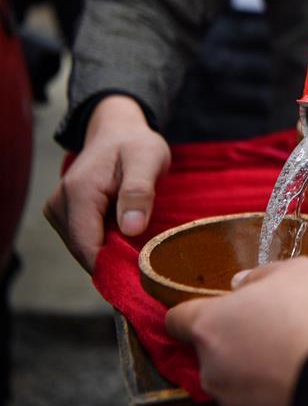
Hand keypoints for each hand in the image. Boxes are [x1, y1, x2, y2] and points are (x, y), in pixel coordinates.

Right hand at [44, 95, 169, 271]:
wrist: (118, 131)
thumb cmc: (136, 144)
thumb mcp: (148, 160)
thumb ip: (139, 192)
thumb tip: (131, 229)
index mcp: (78, 192)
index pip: (88, 246)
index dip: (114, 265)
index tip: (144, 274)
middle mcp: (60, 204)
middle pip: (85, 251)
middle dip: (116, 261)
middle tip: (151, 260)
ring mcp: (58, 211)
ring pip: (85, 249)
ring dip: (113, 253)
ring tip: (142, 243)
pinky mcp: (65, 215)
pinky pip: (86, 241)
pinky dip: (108, 244)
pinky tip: (129, 236)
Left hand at [166, 258, 307, 405]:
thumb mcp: (300, 271)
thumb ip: (263, 276)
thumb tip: (243, 284)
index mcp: (214, 326)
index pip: (178, 319)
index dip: (196, 313)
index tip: (216, 312)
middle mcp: (214, 371)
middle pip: (217, 355)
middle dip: (244, 346)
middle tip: (284, 334)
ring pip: (242, 388)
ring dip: (264, 376)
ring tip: (305, 363)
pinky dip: (283, 405)